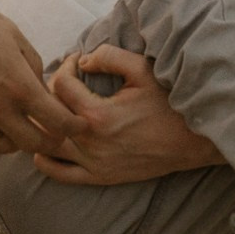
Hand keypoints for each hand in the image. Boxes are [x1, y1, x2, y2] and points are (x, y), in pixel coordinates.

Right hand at [0, 0, 80, 154]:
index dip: (74, 125)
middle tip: (55, 128)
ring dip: (19, 137)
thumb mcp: (9, 31)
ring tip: (22, 120)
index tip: (80, 122)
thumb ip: (31, 63)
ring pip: (5, 145)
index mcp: (17, 83)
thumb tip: (41, 88)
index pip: (58, 122)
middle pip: (35, 144)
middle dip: (51, 139)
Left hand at [31, 45, 224, 184]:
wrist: (193, 140)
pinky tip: (41, 149)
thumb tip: (81, 60)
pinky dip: (46, 162)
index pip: (60, 85)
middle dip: (51, 91)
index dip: (64, 66)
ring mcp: (94, 163)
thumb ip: (108, 56)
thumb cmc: (169, 102)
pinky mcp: (101, 177)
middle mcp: (90, 142)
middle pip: (49, 113)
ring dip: (45, 124)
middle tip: (64, 81)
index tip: (74, 61)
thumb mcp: (141, 70)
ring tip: (52, 109)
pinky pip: (62, 174)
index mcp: (97, 114)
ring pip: (50, 144)